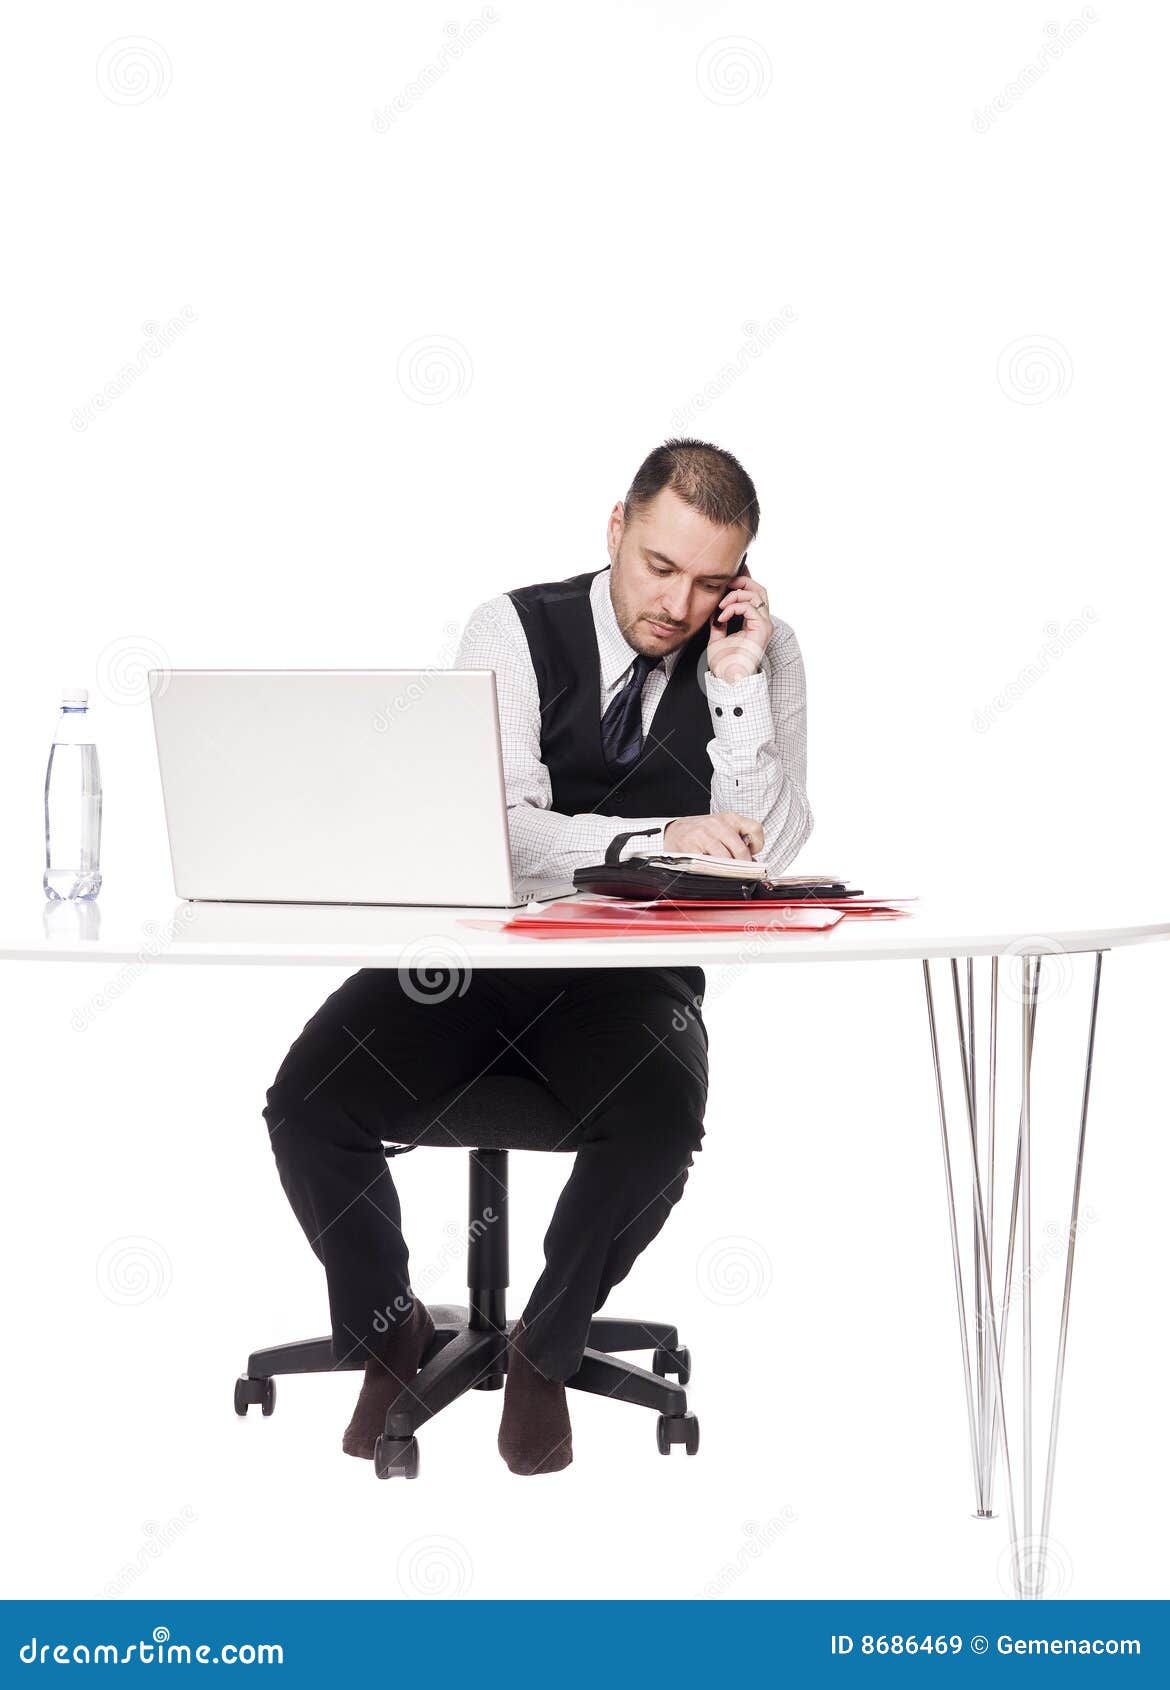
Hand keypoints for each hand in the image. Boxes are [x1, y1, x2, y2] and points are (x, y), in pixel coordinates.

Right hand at [663, 812, 763, 861]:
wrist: (675, 831)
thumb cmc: (703, 833)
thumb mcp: (723, 829)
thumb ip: (738, 841)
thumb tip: (752, 862)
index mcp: (730, 818)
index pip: (755, 829)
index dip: (757, 845)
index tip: (752, 852)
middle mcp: (717, 824)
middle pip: (740, 849)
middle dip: (743, 865)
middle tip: (741, 871)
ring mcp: (702, 834)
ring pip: (725, 858)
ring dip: (728, 870)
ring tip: (726, 872)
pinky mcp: (689, 846)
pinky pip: (707, 863)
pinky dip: (711, 870)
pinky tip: (710, 869)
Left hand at [707, 565, 773, 682]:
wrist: (728, 678)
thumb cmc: (724, 663)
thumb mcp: (717, 637)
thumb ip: (718, 622)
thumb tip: (715, 609)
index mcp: (753, 622)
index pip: (753, 595)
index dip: (742, 583)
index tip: (726, 579)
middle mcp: (762, 621)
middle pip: (759, 589)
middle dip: (742, 582)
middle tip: (726, 584)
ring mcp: (764, 624)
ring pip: (756, 595)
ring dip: (735, 595)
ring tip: (721, 605)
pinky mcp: (762, 629)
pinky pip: (750, 607)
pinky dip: (734, 607)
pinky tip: (722, 616)